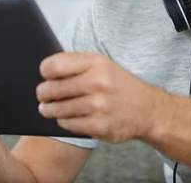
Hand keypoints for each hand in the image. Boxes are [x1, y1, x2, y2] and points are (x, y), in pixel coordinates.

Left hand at [36, 52, 164, 143]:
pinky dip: (63, 121)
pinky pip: (67, 124)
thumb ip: (76, 64)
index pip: (54, 66)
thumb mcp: (103, 64)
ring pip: (57, 109)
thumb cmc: (119, 85)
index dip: (45, 71)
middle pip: (52, 89)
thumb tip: (46, 71)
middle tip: (43, 95)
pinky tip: (68, 116)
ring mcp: (98, 107)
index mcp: (97, 63)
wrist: (147, 110)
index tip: (46, 75)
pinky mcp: (98, 126)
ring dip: (49, 109)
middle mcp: (97, 83)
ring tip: (49, 108)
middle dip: (43, 93)